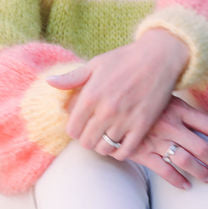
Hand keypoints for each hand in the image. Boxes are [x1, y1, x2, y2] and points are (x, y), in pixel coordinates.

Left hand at [46, 30, 193, 157]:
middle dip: (87, 139)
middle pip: (87, 142)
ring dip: (104, 145)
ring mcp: (125, 119)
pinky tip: (120, 141)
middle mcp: (106, 109)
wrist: (159, 57)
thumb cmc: (125, 58)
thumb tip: (49, 83)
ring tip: (107, 136)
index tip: (81, 125)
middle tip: (93, 132)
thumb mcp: (96, 64)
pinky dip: (120, 151)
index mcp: (91, 95)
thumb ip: (72, 78)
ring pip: (105, 148)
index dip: (75, 130)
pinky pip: (125, 151)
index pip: (72, 129)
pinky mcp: (142, 125)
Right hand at [130, 97, 207, 188]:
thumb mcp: (164, 96)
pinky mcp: (142, 152)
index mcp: (180, 109)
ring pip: (186, 161)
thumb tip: (204, 119)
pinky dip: (177, 180)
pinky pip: (164, 170)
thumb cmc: (140, 99)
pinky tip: (186, 186)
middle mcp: (171, 125)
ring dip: (202, 173)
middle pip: (204, 148)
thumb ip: (183, 108)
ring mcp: (157, 139)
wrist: (109, 105)